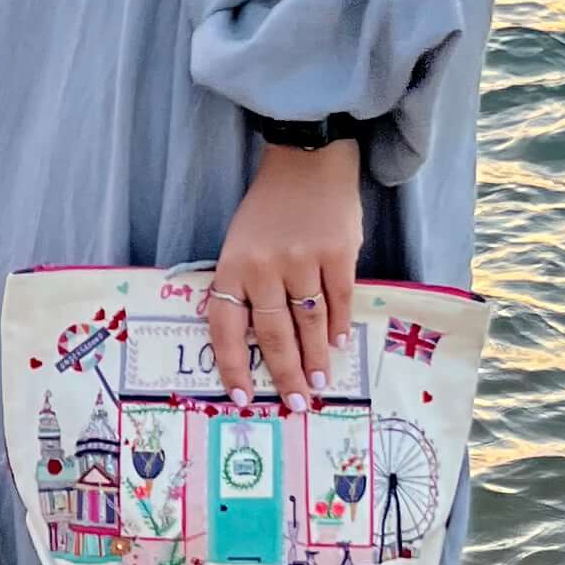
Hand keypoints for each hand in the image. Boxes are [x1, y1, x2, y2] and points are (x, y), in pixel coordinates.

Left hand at [204, 139, 360, 411]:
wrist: (306, 162)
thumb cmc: (269, 209)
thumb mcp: (242, 243)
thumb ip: (247, 286)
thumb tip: (260, 342)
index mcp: (234, 265)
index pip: (226, 325)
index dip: (232, 365)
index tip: (243, 398)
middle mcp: (265, 266)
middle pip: (274, 333)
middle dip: (285, 373)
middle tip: (297, 403)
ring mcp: (303, 258)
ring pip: (309, 322)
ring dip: (316, 358)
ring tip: (320, 382)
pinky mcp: (338, 252)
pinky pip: (338, 300)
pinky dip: (337, 326)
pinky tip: (338, 344)